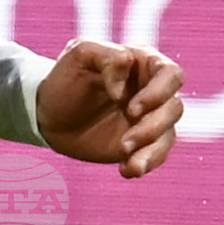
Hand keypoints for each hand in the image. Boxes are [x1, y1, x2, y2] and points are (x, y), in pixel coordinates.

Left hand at [33, 40, 184, 175]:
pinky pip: (156, 155)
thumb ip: (108, 56)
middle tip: (125, 141)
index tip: (130, 108)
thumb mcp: (80, 54)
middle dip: (153, 127)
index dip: (158, 93)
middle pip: (174, 108)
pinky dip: (144, 164)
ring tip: (123, 155)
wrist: (49, 113)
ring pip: (168, 135)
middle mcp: (153, 91)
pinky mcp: (142, 143)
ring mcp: (150, 119)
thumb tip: (128, 75)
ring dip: (150, 149)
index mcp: (144, 63)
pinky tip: (126, 170)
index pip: (171, 75)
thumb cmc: (66, 77)